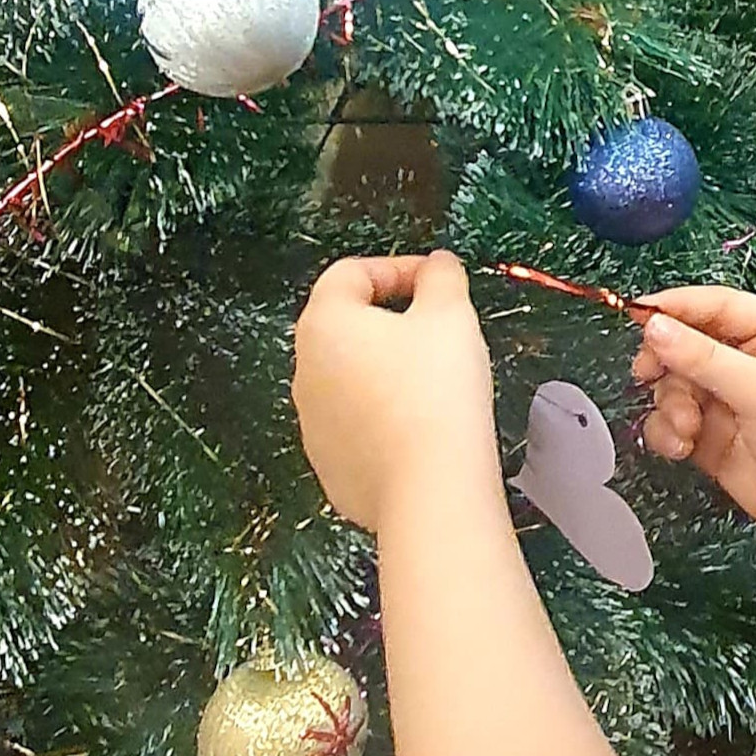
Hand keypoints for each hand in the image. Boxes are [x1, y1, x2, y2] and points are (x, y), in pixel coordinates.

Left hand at [292, 252, 495, 532]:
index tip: (437, 283)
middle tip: (440, 330)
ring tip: (436, 383)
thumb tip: (437, 267)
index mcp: (323, 324)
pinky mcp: (330, 466)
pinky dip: (385, 418)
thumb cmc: (436, 393)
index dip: (399, 268)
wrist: (430, 488)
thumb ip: (441, 277)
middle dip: (393, 321)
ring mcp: (313, 424)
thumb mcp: (450, 314)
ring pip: (351, 379)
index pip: (351, 273)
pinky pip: (357, 426)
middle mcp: (305, 372)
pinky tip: (422, 426)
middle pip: (347, 326)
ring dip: (387, 371)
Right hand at [632, 286, 755, 547]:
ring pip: (675, 387)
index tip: (638, 312)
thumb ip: (704, 358)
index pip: (715, 307)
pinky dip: (668, 433)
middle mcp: (747, 364)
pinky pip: (674, 424)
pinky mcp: (713, 440)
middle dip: (665, 360)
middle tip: (647, 372)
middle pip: (686, 345)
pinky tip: (681, 446)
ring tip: (686, 426)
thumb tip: (655, 326)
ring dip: (670, 404)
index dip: (676, 306)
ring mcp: (728, 403)